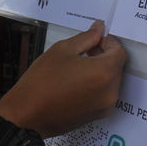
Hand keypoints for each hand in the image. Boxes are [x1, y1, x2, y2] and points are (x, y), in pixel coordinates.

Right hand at [0, 21, 125, 137]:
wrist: (27, 115)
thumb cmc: (42, 82)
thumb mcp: (62, 50)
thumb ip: (86, 38)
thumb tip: (98, 29)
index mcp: (104, 73)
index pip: (119, 52)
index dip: (109, 42)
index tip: (96, 39)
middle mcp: (110, 92)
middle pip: (117, 67)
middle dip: (105, 56)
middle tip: (87, 50)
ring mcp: (105, 106)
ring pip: (111, 81)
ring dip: (101, 71)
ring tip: (79, 66)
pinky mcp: (97, 116)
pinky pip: (103, 94)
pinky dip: (96, 85)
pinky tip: (77, 81)